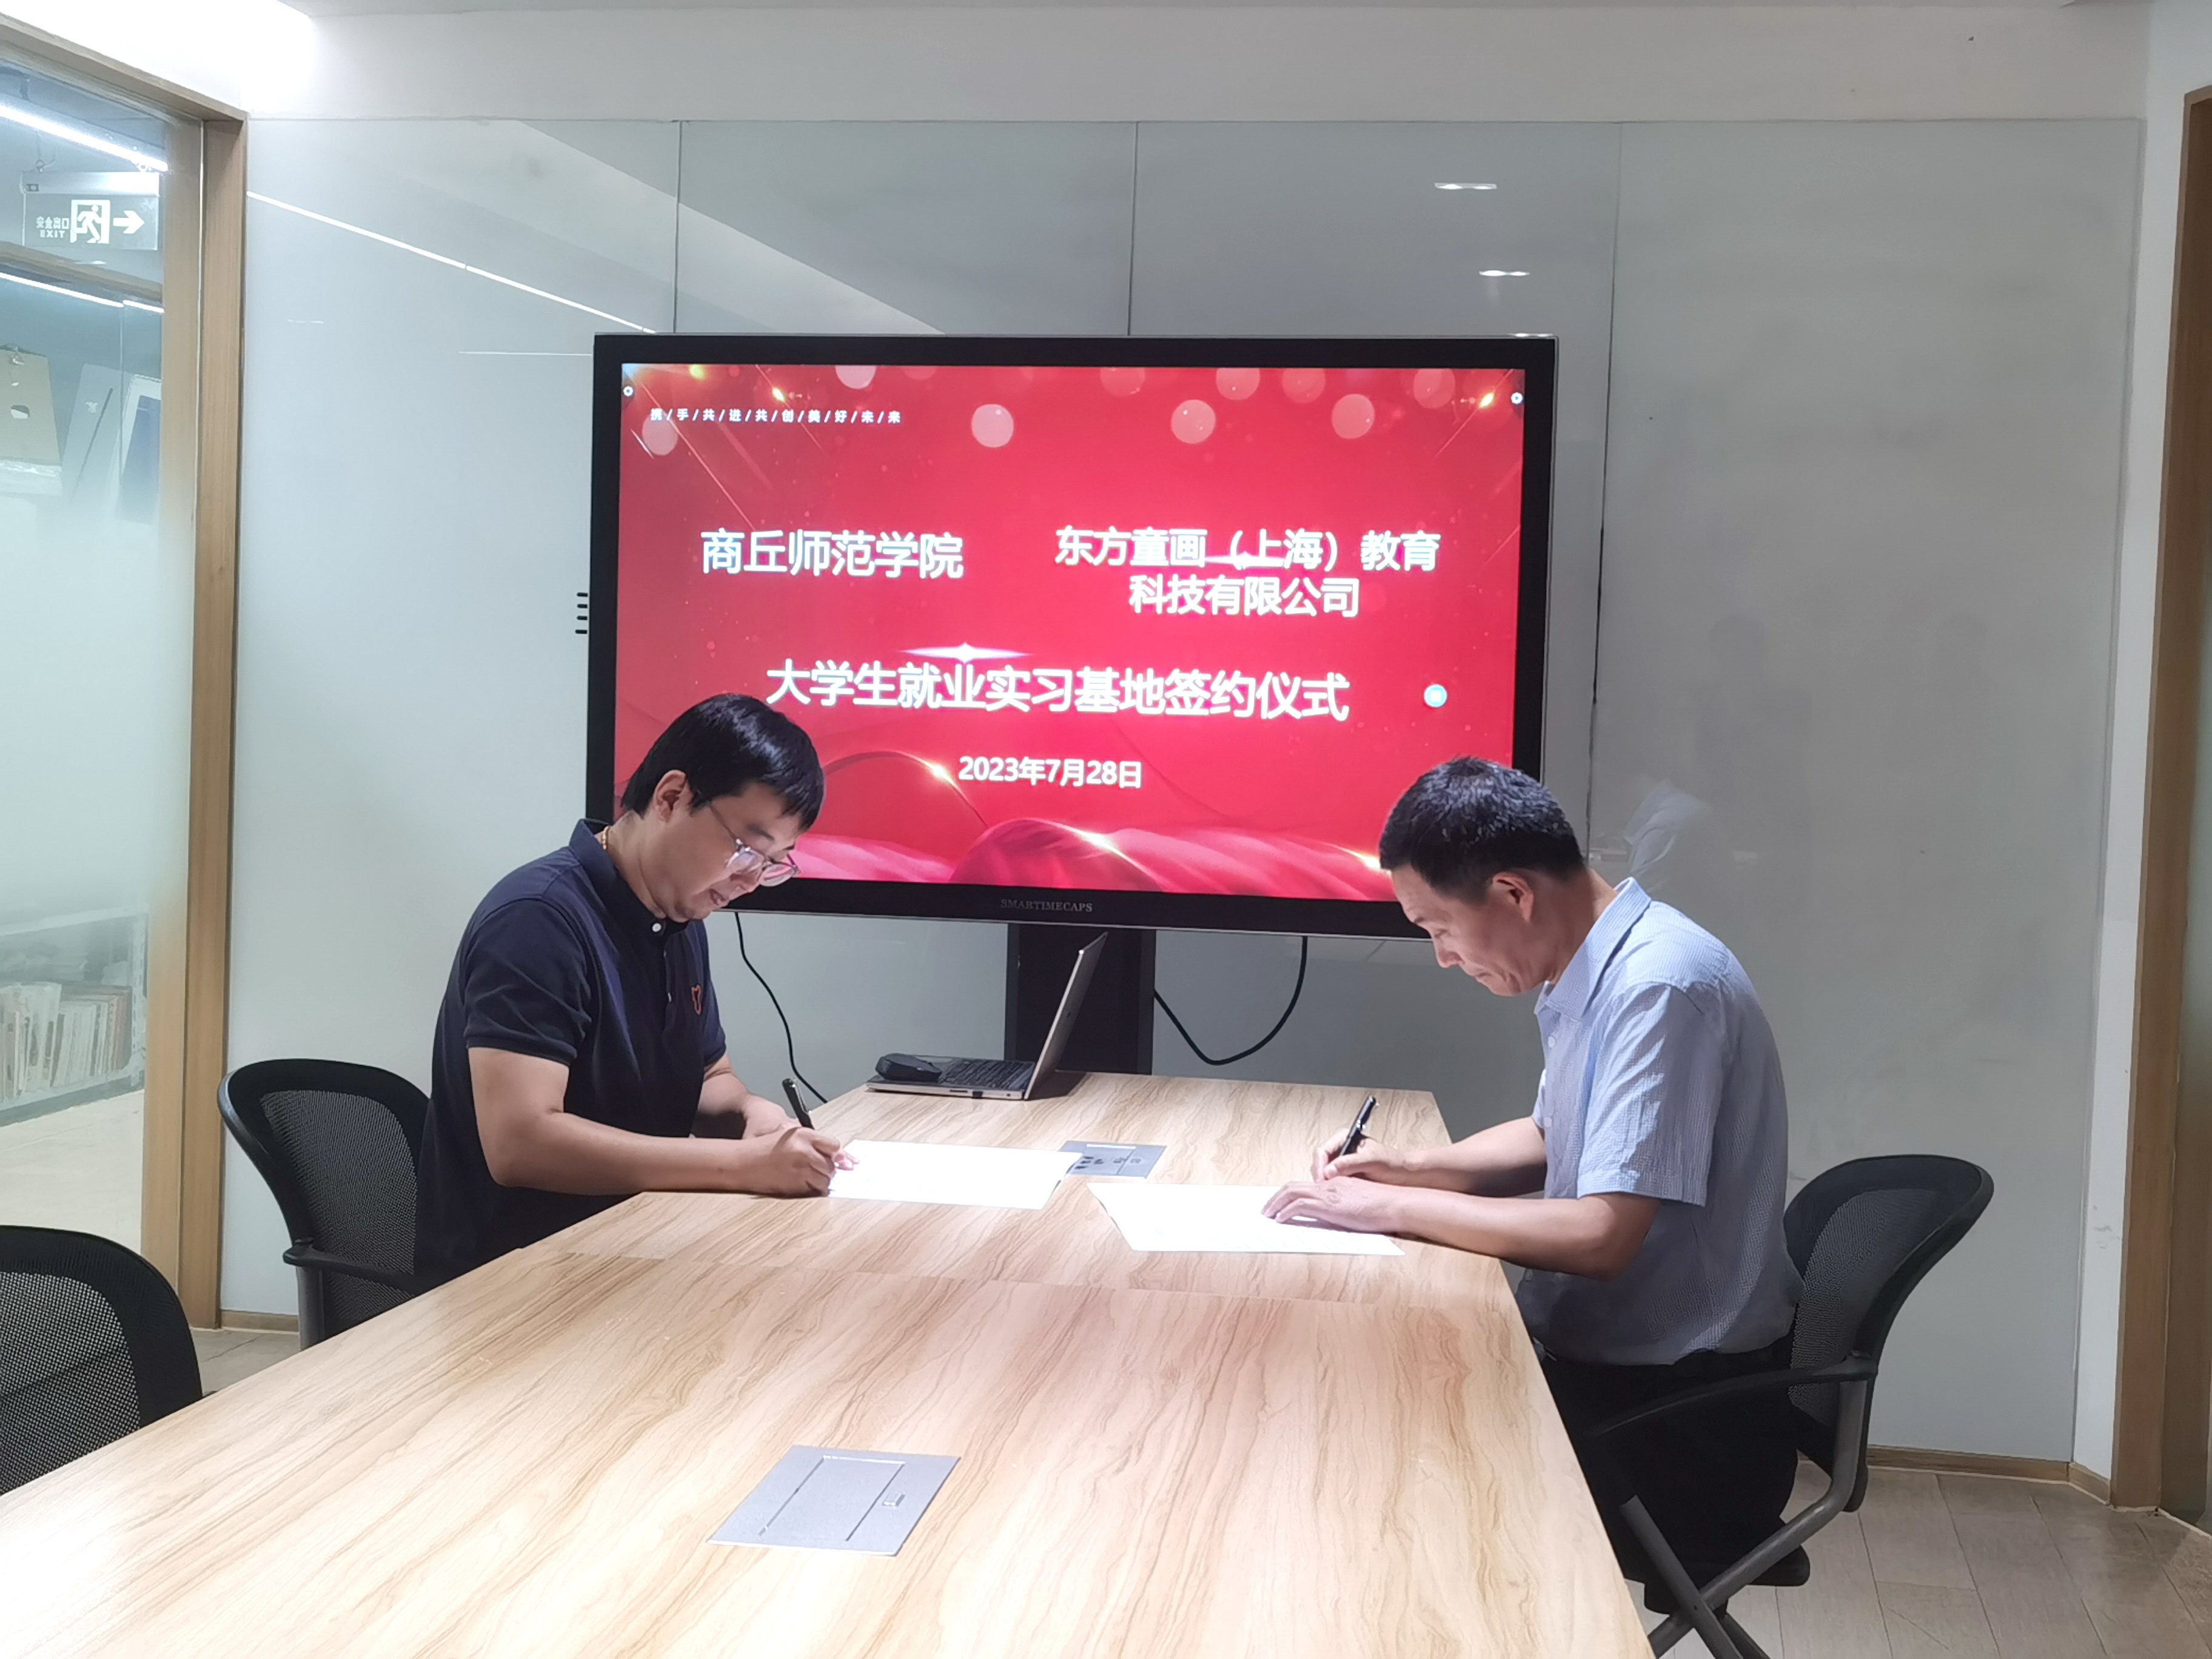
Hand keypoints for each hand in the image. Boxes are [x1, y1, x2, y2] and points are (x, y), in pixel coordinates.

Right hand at [733, 1122, 850, 1194]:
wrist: (743, 1162)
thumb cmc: (766, 1148)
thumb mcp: (791, 1137)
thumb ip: (816, 1144)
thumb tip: (844, 1158)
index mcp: (804, 1135)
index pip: (834, 1145)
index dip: (840, 1155)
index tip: (845, 1161)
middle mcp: (804, 1151)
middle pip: (832, 1165)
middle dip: (830, 1169)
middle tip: (820, 1169)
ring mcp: (800, 1169)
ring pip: (826, 1179)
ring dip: (822, 1180)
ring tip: (809, 1175)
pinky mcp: (794, 1184)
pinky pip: (813, 1188)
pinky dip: (812, 1187)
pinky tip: (800, 1181)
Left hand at [1263, 1179, 1403, 1234]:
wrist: (1393, 1203)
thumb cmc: (1382, 1205)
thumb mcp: (1358, 1201)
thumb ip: (1343, 1203)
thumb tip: (1335, 1214)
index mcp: (1335, 1182)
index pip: (1306, 1185)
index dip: (1289, 1193)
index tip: (1281, 1204)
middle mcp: (1328, 1184)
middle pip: (1293, 1186)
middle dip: (1276, 1198)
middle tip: (1267, 1209)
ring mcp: (1327, 1193)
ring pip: (1291, 1192)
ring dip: (1275, 1204)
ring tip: (1268, 1215)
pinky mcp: (1328, 1205)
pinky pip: (1299, 1205)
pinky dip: (1286, 1212)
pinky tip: (1281, 1220)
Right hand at [1309, 1136, 1418, 1184]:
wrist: (1404, 1174)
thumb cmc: (1391, 1163)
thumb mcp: (1371, 1161)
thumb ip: (1349, 1163)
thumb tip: (1328, 1171)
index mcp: (1344, 1139)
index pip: (1322, 1151)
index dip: (1319, 1166)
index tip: (1322, 1180)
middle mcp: (1340, 1149)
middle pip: (1320, 1162)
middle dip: (1319, 1175)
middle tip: (1323, 1190)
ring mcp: (1342, 1163)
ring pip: (1324, 1173)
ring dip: (1324, 1183)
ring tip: (1329, 1194)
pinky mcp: (1345, 1175)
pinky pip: (1332, 1181)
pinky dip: (1330, 1188)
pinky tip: (1335, 1195)